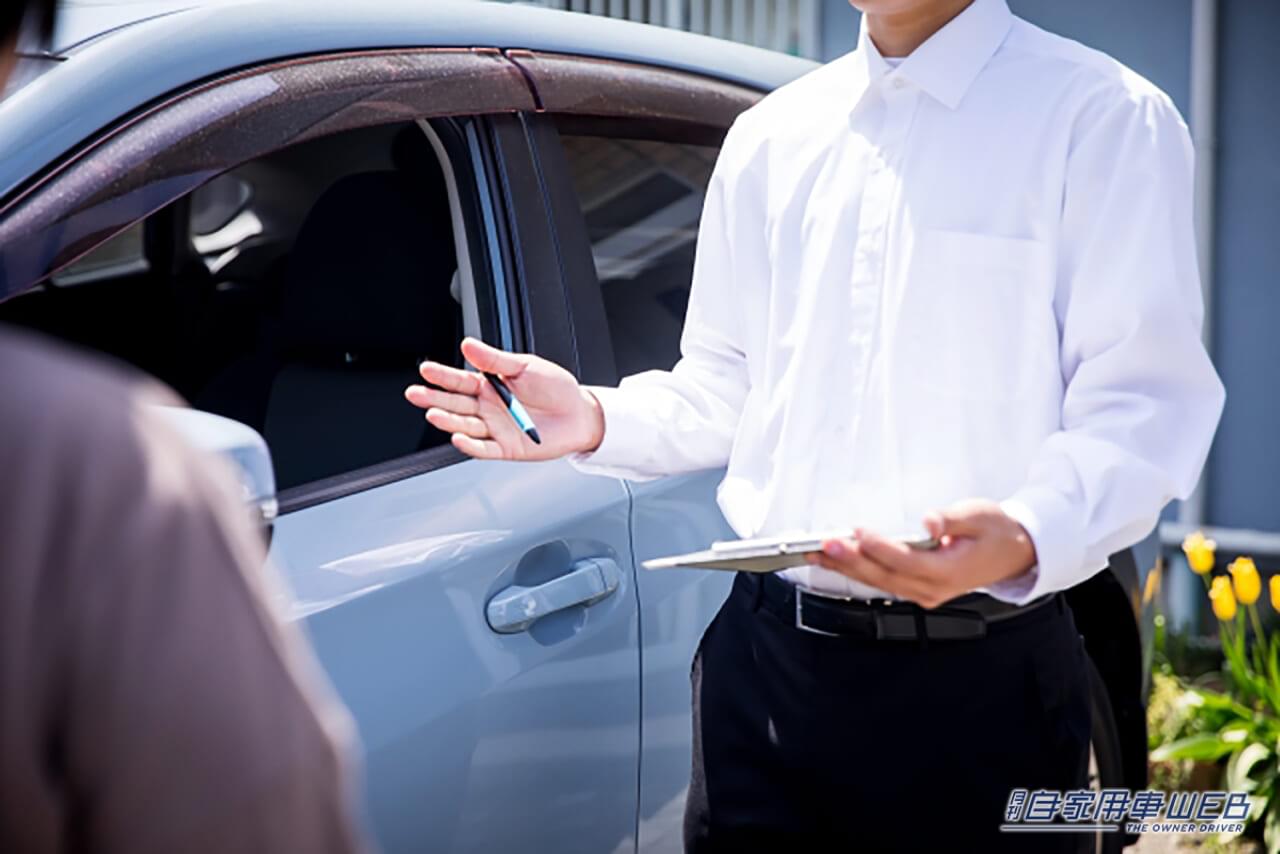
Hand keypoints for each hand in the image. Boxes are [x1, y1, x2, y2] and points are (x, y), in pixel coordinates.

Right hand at [404, 338, 604, 460]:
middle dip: (434, 399)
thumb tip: (468, 345)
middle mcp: (488, 409)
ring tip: (433, 414)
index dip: (442, 375)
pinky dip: (470, 445)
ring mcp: (496, 429)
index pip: (460, 381)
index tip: (426, 369)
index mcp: (490, 386)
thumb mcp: (525, 366)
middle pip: (456, 404)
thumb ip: (496, 360)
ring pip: (466, 426)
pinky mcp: (507, 448)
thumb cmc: (555, 387)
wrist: (580, 413)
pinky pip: (484, 449)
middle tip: (415, 393)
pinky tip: (457, 438)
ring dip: (448, 421)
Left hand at [805, 499, 1036, 607]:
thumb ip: (951, 519)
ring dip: (848, 567)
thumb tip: (930, 521)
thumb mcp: (979, 515)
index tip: (857, 532)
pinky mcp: (918, 589)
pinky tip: (838, 561)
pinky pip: (883, 583)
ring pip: (879, 582)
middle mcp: (935, 588)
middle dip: (851, 560)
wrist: (1015, 552)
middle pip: (885, 576)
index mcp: (951, 570)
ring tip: (819, 553)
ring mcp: (925, 592)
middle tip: (824, 545)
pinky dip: (859, 571)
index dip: (880, 547)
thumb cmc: (997, 532)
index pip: (906, 560)